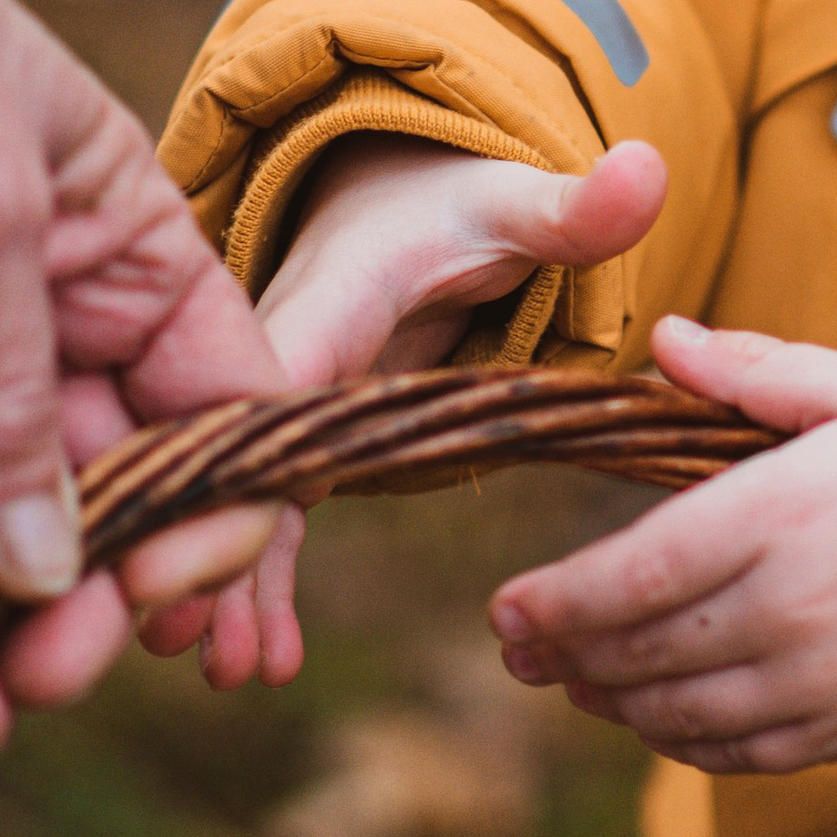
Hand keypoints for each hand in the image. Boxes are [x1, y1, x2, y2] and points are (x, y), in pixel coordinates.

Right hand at [141, 131, 666, 691]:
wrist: (401, 205)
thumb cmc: (457, 209)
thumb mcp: (513, 205)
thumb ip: (574, 209)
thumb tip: (650, 165)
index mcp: (324, 302)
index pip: (273, 382)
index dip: (239, 459)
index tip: (208, 531)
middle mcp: (278, 357)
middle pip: (234, 457)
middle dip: (204, 545)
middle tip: (185, 638)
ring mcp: (276, 408)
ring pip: (234, 501)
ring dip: (217, 585)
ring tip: (222, 671)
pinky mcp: (287, 445)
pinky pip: (259, 516)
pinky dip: (247, 579)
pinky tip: (255, 658)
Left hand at [489, 316, 836, 773]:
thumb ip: (753, 371)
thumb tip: (665, 344)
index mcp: (782, 515)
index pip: (636, 574)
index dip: (559, 602)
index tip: (502, 612)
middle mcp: (792, 611)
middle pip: (642, 651)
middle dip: (566, 654)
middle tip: (516, 650)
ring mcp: (819, 681)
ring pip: (679, 713)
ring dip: (615, 701)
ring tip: (576, 680)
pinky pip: (738, 753)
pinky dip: (684, 741)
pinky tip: (658, 716)